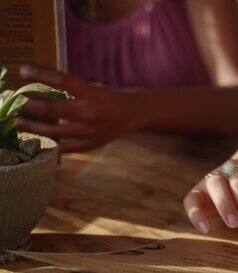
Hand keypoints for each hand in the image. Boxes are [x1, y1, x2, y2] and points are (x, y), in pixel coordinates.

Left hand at [17, 66, 145, 151]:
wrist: (134, 114)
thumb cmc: (110, 98)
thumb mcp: (93, 88)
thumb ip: (71, 90)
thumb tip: (39, 90)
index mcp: (92, 93)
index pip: (62, 81)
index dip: (41, 74)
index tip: (23, 71)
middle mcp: (90, 112)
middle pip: (52, 109)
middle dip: (29, 106)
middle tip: (14, 103)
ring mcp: (90, 131)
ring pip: (54, 131)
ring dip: (32, 126)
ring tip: (18, 122)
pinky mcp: (90, 144)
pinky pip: (65, 147)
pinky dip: (50, 143)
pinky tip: (38, 139)